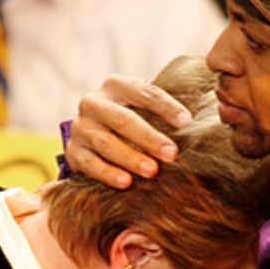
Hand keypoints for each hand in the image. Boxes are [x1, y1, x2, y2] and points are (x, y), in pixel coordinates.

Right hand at [67, 75, 192, 187]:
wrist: (88, 134)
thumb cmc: (127, 119)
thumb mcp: (140, 106)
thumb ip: (160, 108)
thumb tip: (197, 121)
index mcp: (115, 85)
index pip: (144, 93)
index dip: (166, 107)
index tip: (187, 122)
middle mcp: (93, 103)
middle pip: (123, 119)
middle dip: (149, 138)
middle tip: (172, 154)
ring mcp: (80, 127)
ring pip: (106, 143)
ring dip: (130, 158)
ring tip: (152, 171)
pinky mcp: (73, 152)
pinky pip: (90, 164)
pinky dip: (108, 173)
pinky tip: (126, 183)